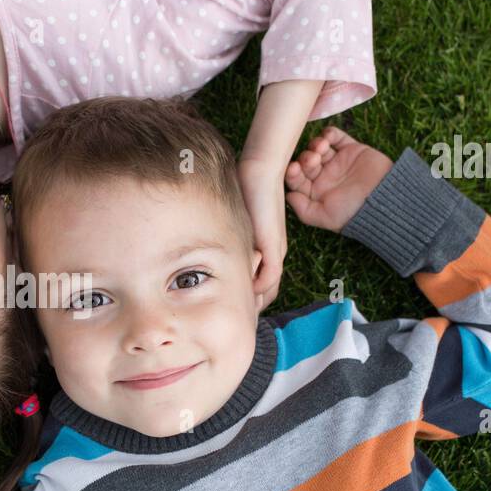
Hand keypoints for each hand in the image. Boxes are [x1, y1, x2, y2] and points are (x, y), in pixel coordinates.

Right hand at [238, 157, 286, 310]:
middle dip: (252, 306)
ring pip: (270, 289)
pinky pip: (270, 277)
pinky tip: (244, 294)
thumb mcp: (240, 221)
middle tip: (235, 317)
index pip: (262, 283)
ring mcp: (276, 251)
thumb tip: (215, 250)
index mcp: (268, 250)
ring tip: (238, 313)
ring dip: (255, 301)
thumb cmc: (249, 191)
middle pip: (268, 292)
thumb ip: (234, 238)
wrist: (262, 173)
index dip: (249, 297)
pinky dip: (259, 288)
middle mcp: (275, 254)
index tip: (232, 307)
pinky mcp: (274, 247)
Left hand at [284, 127, 391, 232]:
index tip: (294, 168)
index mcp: (315, 193)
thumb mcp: (325, 217)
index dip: (292, 172)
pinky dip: (329, 133)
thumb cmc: (354, 212)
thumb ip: (303, 209)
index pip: (296, 179)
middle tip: (314, 159)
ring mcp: (337, 162)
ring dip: (316, 144)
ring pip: (318, 147)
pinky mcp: (351, 149)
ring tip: (322, 147)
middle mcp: (324, 176)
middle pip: (306, 161)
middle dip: (306, 157)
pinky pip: (336, 136)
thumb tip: (288, 196)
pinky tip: (329, 137)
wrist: (386, 199)